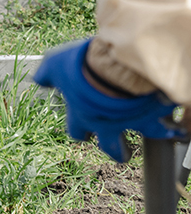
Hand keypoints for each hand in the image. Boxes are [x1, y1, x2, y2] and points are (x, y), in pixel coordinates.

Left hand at [33, 39, 181, 163]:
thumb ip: (46, 74)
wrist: (113, 66)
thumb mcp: (56, 64)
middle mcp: (106, 126)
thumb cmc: (82, 65)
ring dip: (144, 139)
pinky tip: (180, 127)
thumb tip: (37, 80)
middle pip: (110, 148)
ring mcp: (130, 124)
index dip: (80, 130)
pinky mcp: (152, 120)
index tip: (84, 126)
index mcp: (83, 116)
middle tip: (120, 145)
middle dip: (115, 149)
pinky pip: (170, 131)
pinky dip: (177, 130)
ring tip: (154, 134)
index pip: (76, 132)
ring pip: (142, 144)